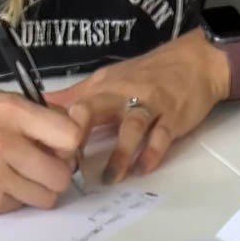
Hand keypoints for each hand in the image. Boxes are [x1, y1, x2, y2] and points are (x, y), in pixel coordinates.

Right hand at [0, 87, 85, 213]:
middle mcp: (5, 143)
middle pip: (62, 175)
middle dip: (57, 172)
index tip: (64, 145)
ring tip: (18, 174)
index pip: (69, 135)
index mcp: (12, 112)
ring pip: (47, 197)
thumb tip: (76, 128)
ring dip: (39, 189)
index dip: (73, 143)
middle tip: (42, 164)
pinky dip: (16, 197)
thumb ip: (37, 115)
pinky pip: (22, 206)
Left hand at [48, 28, 231, 184]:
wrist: (195, 61)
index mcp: (105, 88)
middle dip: (81, 132)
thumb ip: (78, 95)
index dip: (59, 129)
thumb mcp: (109, 79)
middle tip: (70, 163)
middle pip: (96, 108)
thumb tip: (43, 104)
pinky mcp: (173, 116)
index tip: (49, 154)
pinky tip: (143, 170)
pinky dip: (152, 154)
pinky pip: (161, 136)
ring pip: (131, 127)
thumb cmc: (149, 75)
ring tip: (111, 179)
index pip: (75, 106)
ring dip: (121, 153)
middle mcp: (123, 94)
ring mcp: (150, 105)